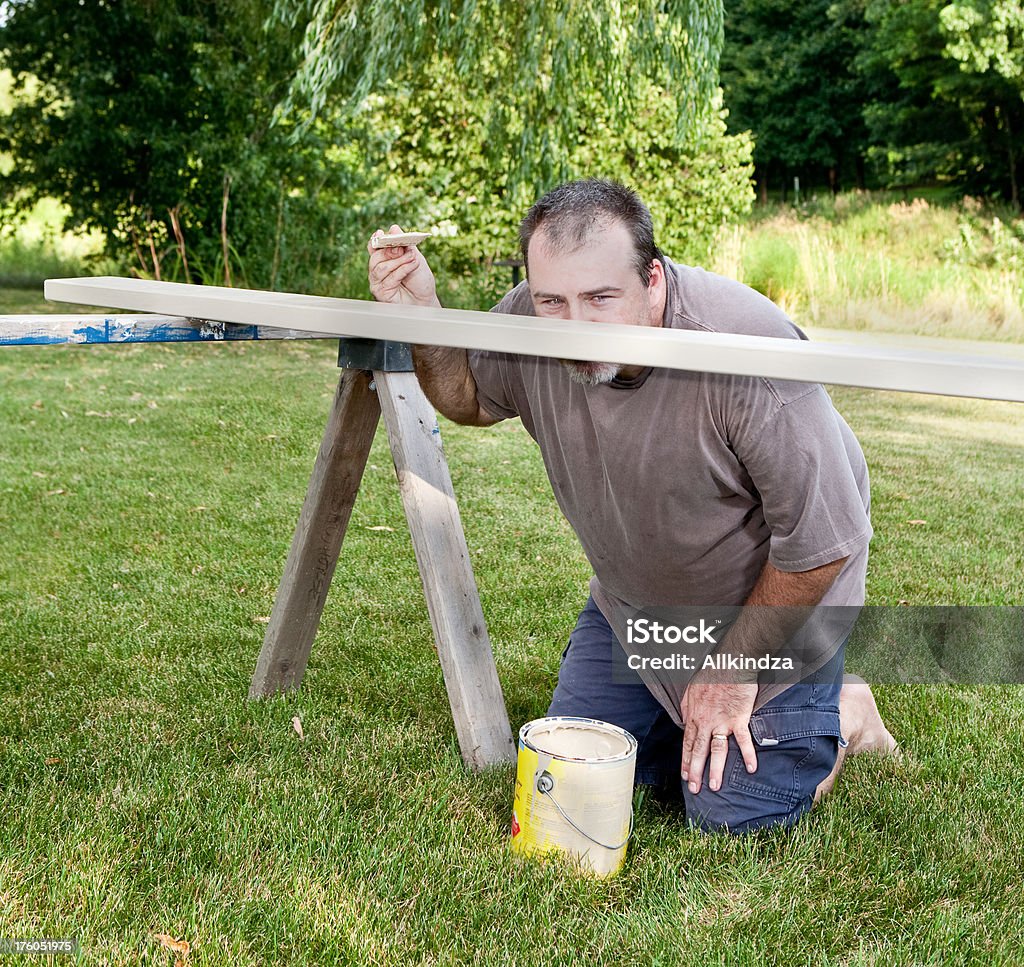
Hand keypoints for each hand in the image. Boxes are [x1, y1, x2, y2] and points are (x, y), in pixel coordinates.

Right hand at [367, 223, 439, 306]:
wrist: (425, 300)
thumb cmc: (420, 280)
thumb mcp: (415, 257)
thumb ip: (404, 244)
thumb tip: (394, 228)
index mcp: (385, 259)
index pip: (374, 247)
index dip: (376, 240)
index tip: (381, 234)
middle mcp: (379, 269)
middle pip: (375, 256)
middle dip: (389, 251)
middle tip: (402, 249)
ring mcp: (378, 281)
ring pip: (380, 268)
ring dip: (398, 262)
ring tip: (412, 259)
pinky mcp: (380, 292)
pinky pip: (388, 279)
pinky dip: (401, 271)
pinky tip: (411, 266)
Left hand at [680, 675, 758, 794]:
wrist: (729, 663)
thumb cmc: (710, 673)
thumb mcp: (690, 689)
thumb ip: (687, 707)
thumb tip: (684, 720)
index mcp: (694, 715)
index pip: (687, 742)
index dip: (685, 760)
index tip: (684, 775)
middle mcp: (706, 721)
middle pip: (698, 750)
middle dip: (695, 771)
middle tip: (695, 789)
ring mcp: (722, 721)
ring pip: (717, 750)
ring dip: (716, 769)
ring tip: (715, 786)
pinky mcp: (739, 718)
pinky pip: (743, 740)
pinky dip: (748, 755)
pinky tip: (750, 769)